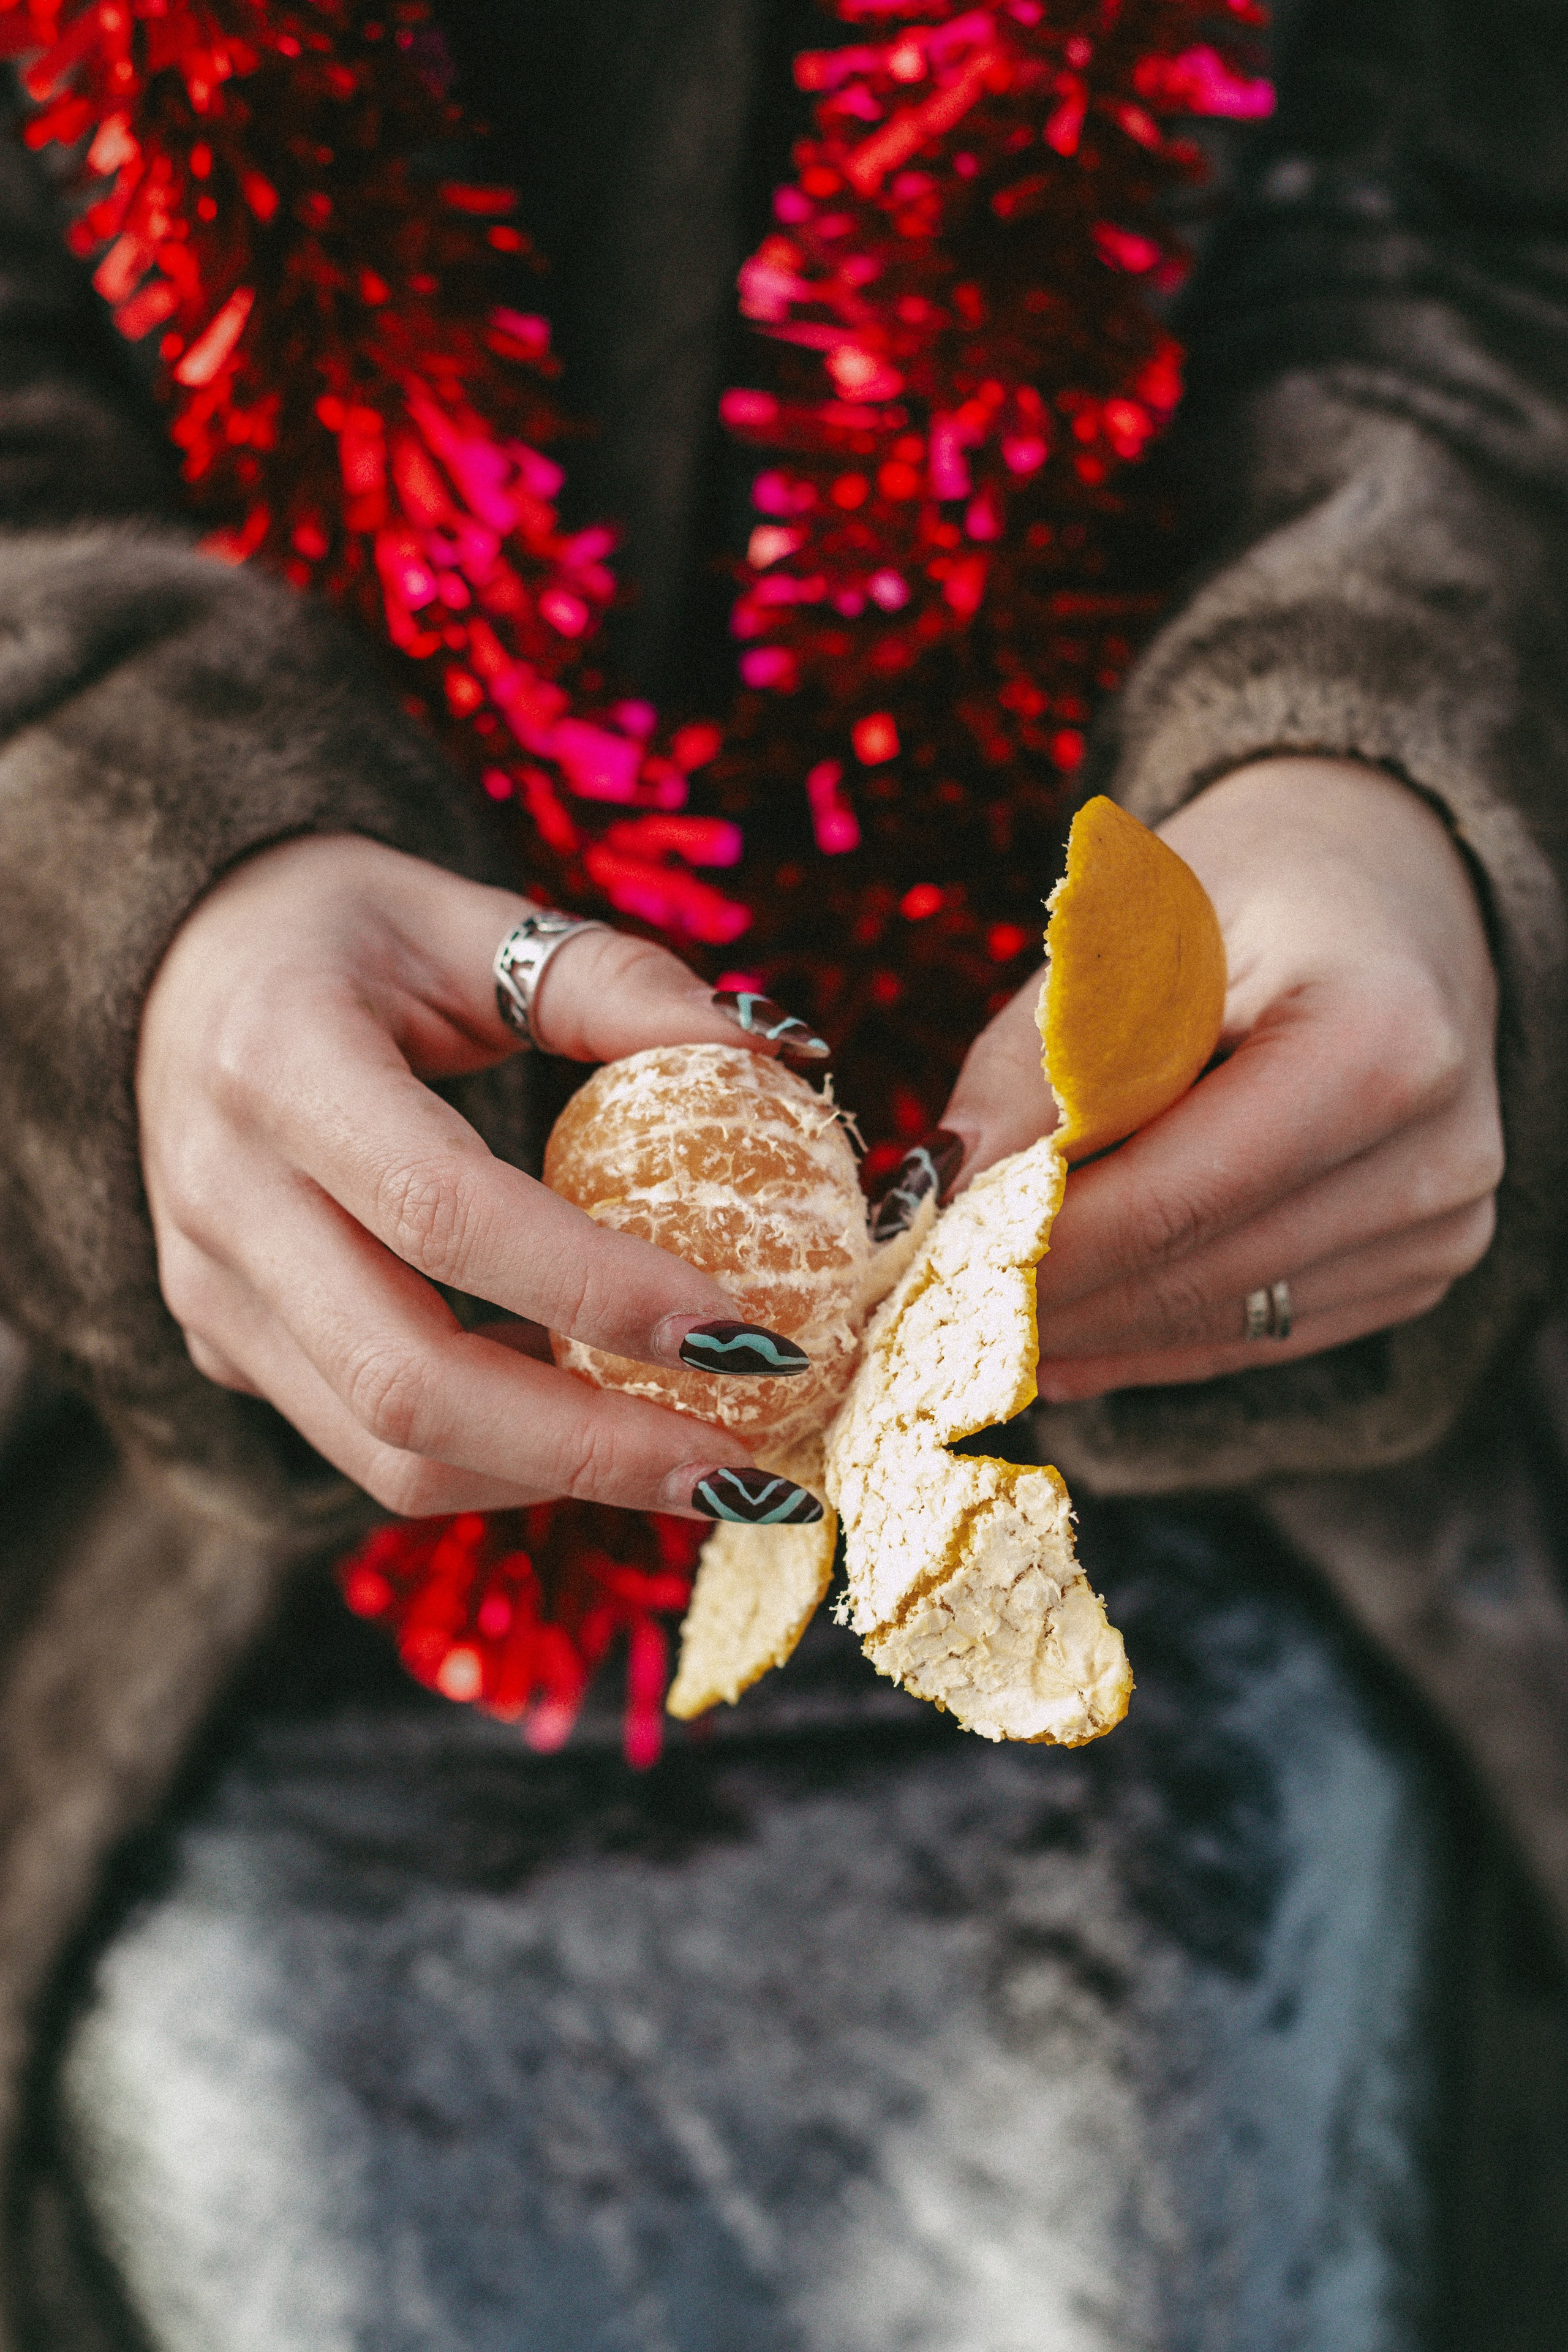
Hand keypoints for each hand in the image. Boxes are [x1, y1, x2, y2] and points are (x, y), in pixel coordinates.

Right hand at [137, 833, 829, 1517]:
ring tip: (698, 1465)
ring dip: (556, 1477)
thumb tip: (783, 1056)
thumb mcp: (470, 917)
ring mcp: (210, 1290)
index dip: (596, 1288)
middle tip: (741, 1467)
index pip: (442, 1209)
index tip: (745, 1333)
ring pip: (384, 1449)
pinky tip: (602, 1421)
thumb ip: (615, 984)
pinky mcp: (225, 1346)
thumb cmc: (344, 935)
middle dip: (591, 1446)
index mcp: (278, 1063)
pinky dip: (502, 1456)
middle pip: (406, 1380)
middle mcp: (222, 1196)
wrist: (175, 974)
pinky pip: (371, 1442)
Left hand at [932, 758, 1502, 1397]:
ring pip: (1216, 1326)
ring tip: (959, 1329)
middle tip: (908, 1315)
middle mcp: (1435, 1155)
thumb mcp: (1126, 929)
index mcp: (1379, 1046)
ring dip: (1081, 1337)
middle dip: (1036, 1303)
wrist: (1382, 883)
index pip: (1168, 1198)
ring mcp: (1439, 1225)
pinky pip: (1254, 1334)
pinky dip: (1144, 1341)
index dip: (1028, 1249)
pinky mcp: (1417, 1265)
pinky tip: (1054, 1340)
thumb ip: (1038, 1062)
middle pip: (1191, 1275)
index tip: (912, 1270)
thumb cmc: (1246, 885)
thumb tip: (940, 1192)